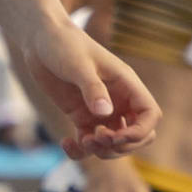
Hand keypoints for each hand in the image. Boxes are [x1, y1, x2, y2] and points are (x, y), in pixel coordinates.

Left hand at [16, 21, 156, 161]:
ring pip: (113, 144)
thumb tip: (105, 114)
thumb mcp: (78, 64)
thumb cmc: (63, 44)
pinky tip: (66, 142)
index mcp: (126, 84)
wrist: (41, 40)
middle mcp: (118, 100)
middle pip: (136, 135)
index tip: (116, 137)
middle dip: (121, 146)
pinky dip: (80, 151)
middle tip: (97, 138)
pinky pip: (88, 143)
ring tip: (82, 142)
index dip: (140, 132)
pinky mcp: (81, 117)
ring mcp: (100, 111)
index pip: (150, 115)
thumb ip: (93, 88)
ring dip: (101, 151)